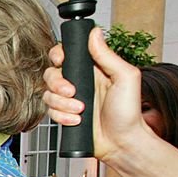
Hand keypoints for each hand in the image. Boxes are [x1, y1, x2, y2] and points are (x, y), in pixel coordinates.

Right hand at [42, 28, 146, 164]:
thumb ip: (108, 55)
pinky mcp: (64, 115)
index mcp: (92, 69)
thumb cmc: (129, 112)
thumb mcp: (125, 78)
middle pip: (51, 72)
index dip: (58, 55)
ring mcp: (70, 100)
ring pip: (48, 93)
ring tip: (80, 110)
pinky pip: (50, 111)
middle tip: (72, 91)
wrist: (122, 143)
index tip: (61, 61)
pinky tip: (76, 121)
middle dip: (57, 82)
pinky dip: (61, 116)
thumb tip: (95, 33)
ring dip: (62, 103)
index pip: (67, 53)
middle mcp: (79, 82)